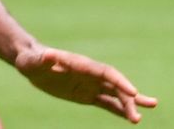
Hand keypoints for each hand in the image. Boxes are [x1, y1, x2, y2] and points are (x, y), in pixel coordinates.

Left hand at [15, 45, 156, 122]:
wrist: (31, 64)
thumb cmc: (31, 60)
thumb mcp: (35, 61)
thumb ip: (44, 59)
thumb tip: (49, 54)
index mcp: (81, 65)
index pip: (105, 72)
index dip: (120, 81)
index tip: (133, 92)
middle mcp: (90, 74)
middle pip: (115, 86)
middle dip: (128, 101)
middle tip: (136, 118)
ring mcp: (90, 84)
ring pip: (115, 95)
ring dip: (129, 106)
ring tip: (141, 118)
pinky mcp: (87, 95)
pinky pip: (107, 103)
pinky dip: (119, 110)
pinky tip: (131, 119)